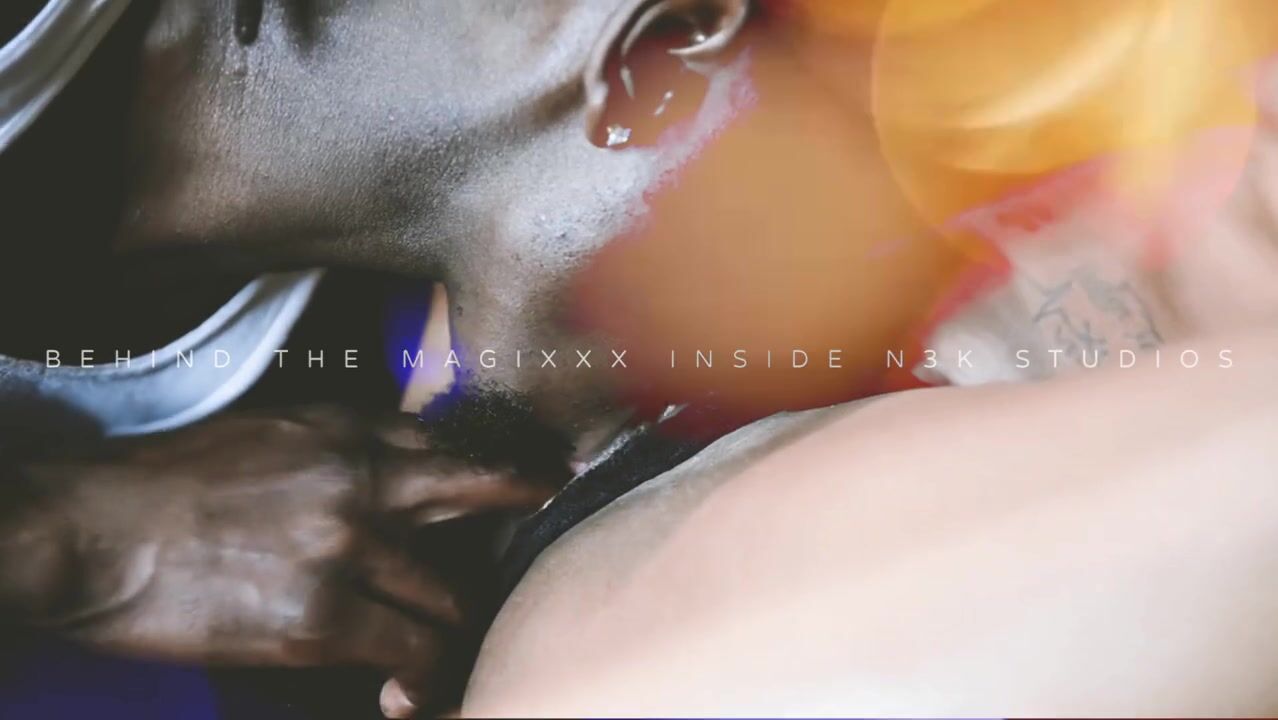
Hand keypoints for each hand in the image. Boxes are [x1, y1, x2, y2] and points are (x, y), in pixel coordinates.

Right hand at [11, 406, 552, 717]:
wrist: (93, 532)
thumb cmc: (168, 481)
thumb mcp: (267, 430)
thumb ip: (343, 444)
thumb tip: (402, 462)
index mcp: (347, 432)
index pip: (458, 449)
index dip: (513, 471)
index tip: (555, 480)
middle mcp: (362, 482)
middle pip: (473, 514)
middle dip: (504, 546)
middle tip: (528, 566)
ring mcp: (348, 549)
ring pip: (449, 595)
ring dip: (457, 623)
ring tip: (455, 642)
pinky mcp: (322, 618)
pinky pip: (409, 649)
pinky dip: (420, 673)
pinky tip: (411, 691)